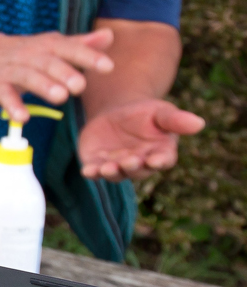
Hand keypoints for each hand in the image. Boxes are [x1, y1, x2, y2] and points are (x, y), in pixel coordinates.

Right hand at [0, 27, 115, 121]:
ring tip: (60, 97)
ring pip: (28, 76)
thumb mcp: (54, 46)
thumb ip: (82, 44)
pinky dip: (12, 106)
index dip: (88, 56)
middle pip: (48, 62)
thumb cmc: (28, 53)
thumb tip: (110, 36)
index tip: (108, 67)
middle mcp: (30, 55)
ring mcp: (12, 70)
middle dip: (64, 73)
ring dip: (42, 86)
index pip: (69, 48)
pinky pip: (4, 95)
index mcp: (48, 45)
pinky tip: (22, 117)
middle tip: (80, 86)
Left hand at [78, 99, 204, 178]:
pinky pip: (94, 171)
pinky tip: (86, 171)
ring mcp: (117, 166)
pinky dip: (91, 172)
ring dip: (111, 173)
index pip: (162, 161)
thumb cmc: (146, 113)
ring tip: (107, 168)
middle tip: (128, 162)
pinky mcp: (97, 163)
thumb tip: (199, 123)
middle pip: (137, 170)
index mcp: (160, 153)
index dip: (159, 161)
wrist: (117, 112)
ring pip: (115, 174)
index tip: (156, 160)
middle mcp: (140, 164)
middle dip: (132, 167)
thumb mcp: (161, 112)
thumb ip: (176, 120)